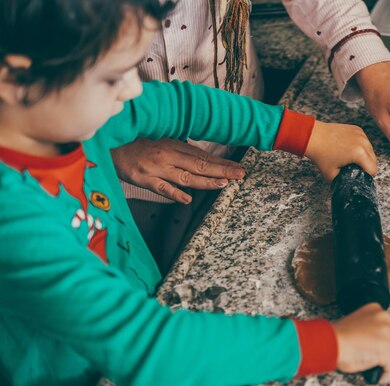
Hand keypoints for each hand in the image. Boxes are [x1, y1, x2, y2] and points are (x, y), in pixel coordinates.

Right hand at [111, 138, 244, 203]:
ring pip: (185, 176)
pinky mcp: (143, 178)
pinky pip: (161, 187)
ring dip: (205, 181)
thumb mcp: (160, 141)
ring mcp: (156, 168)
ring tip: (223, 184)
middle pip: (200, 165)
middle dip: (222, 170)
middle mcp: (168, 155)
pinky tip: (187, 199)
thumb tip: (201, 158)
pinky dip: (174, 193)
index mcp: (173, 145)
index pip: (203, 156)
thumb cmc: (136, 143)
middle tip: (240, 175)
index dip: (222, 163)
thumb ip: (180, 149)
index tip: (238, 168)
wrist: (108, 144)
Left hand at [304, 121, 376, 181]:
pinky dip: (361, 146)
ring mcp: (361, 134)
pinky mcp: (357, 129)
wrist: (314, 137)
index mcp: (359, 154)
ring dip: (365, 156)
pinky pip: (365, 141)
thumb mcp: (332, 175)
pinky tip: (350, 149)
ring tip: (352, 158)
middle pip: (374, 160)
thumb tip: (350, 183)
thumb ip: (344, 181)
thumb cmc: (321, 155)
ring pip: (370, 150)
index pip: (373, 170)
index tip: (360, 176)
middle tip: (355, 168)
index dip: (367, 176)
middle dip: (367, 166)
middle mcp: (363, 142)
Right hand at [332, 303, 389, 383]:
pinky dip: (386, 374)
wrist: (329, 341)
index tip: (380, 350)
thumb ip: (372, 332)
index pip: (389, 328)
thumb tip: (377, 348)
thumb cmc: (336, 337)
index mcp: (375, 309)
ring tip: (380, 370)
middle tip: (381, 363)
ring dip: (388, 365)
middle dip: (389, 354)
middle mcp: (384, 317)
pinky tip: (380, 376)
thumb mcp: (358, 325)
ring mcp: (386, 332)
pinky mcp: (385, 347)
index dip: (386, 343)